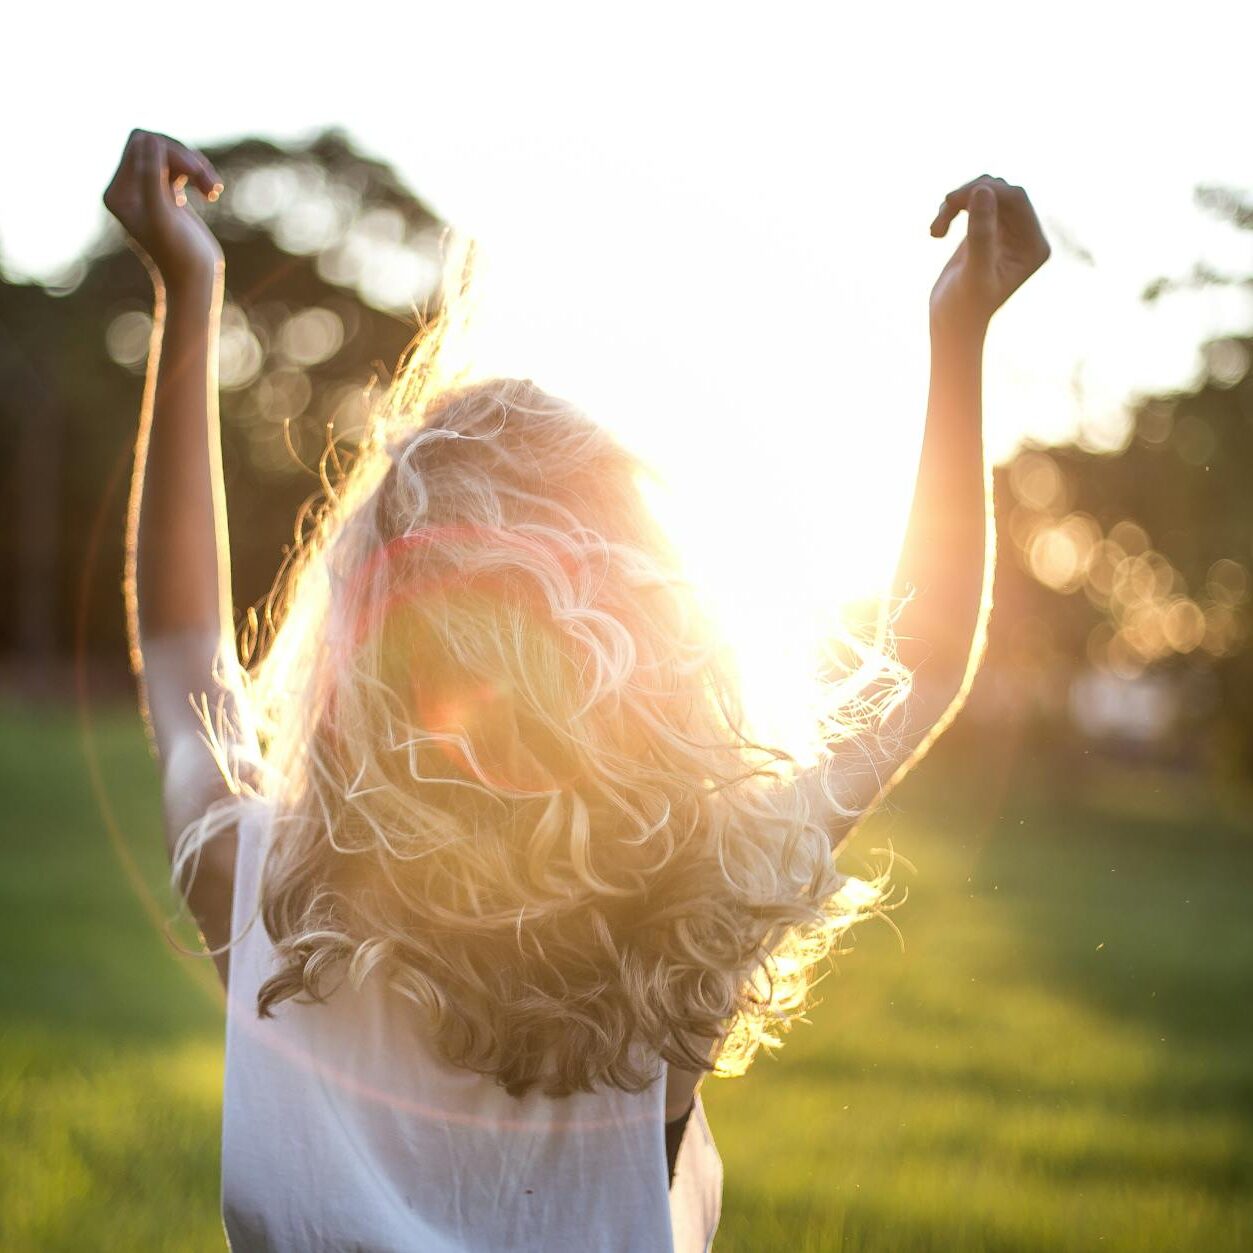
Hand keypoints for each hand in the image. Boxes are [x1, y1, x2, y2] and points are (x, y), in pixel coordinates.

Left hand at [103, 129, 224, 294]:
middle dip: (185, 158)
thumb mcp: (164, 216)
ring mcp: (147, 192)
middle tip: (208, 182)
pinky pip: (180, 167)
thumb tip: (149, 139)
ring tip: (214, 190)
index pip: (140, 144)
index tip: (195, 172)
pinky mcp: (167, 196)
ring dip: (197, 167)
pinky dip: (199, 175)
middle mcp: (128, 190)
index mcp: (118, 192)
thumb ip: (151, 176)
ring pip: (171, 155)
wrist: (195, 282)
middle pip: (155, 145)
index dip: (170, 150)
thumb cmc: (180, 255)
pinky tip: (212, 194)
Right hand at [928, 174, 1049, 335]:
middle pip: (1002, 191)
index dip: (986, 190)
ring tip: (936, 228)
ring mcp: (1008, 232)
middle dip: (969, 194)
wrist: (951, 325)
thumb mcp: (973, 272)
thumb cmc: (963, 307)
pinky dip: (952, 209)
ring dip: (957, 202)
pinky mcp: (988, 231)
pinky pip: (973, 202)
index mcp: (1034, 245)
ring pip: (985, 192)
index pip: (1017, 199)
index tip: (952, 201)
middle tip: (943, 207)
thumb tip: (982, 189)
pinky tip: (936, 232)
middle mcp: (1026, 236)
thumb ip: (980, 232)